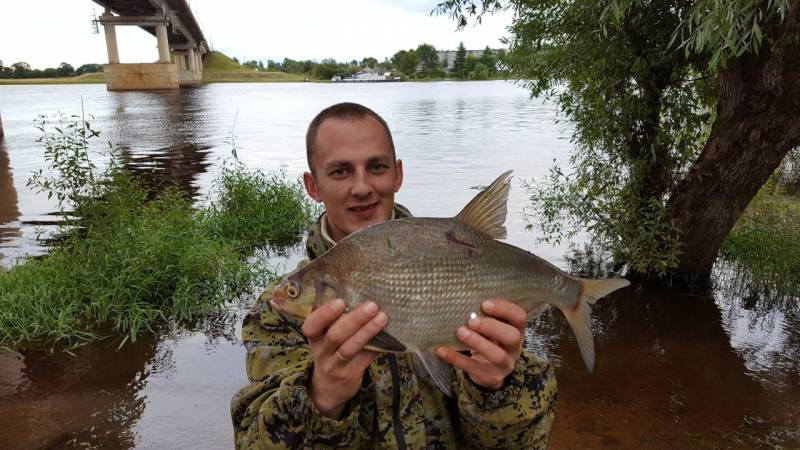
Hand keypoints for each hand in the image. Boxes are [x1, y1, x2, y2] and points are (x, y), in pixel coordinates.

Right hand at [302, 299, 387, 417]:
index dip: (324, 314)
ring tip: (382, 318)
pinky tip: (388, 337)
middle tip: (372, 305)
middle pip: (335, 335)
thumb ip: (335, 322)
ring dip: (367, 332)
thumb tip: (361, 294)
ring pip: (350, 348)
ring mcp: (335, 365)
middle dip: (354, 319)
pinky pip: (364, 359)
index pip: (311, 325)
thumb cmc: (331, 353)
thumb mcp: (324, 339)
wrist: (328, 388)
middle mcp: (322, 352)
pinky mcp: (350, 375)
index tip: (340, 301)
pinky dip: (376, 347)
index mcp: (315, 338)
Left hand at [436, 299, 526, 390]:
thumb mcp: (493, 326)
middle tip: (472, 321)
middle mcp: (514, 347)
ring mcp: (505, 364)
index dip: (504, 309)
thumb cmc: (489, 339)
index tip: (484, 304)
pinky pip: (473, 368)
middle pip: (512, 336)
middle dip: (491, 327)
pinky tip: (441, 350)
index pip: (519, 316)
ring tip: (460, 332)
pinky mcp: (490, 377)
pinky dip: (456, 359)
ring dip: (477, 342)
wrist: (489, 370)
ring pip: (497, 355)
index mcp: (517, 329)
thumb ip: (486, 315)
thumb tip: (462, 299)